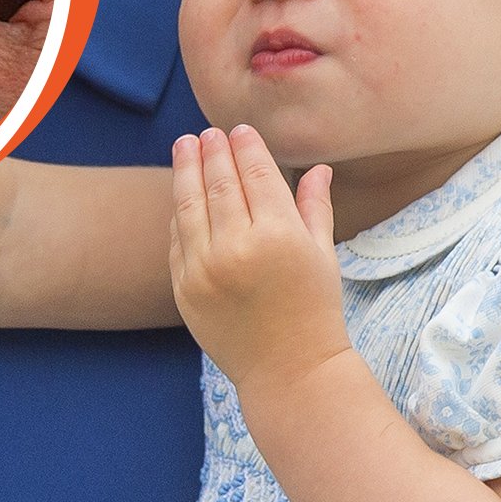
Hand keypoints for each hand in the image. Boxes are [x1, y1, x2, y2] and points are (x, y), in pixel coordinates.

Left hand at [168, 125, 348, 392]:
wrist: (288, 370)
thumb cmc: (315, 310)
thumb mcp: (322, 255)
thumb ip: (315, 206)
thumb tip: (318, 167)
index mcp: (279, 236)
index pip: (256, 175)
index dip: (246, 148)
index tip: (238, 130)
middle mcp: (237, 248)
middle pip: (218, 184)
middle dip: (212, 152)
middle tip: (207, 132)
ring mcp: (204, 269)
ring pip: (189, 206)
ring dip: (185, 171)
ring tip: (184, 145)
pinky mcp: (183, 288)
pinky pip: (178, 240)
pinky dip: (180, 214)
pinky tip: (182, 194)